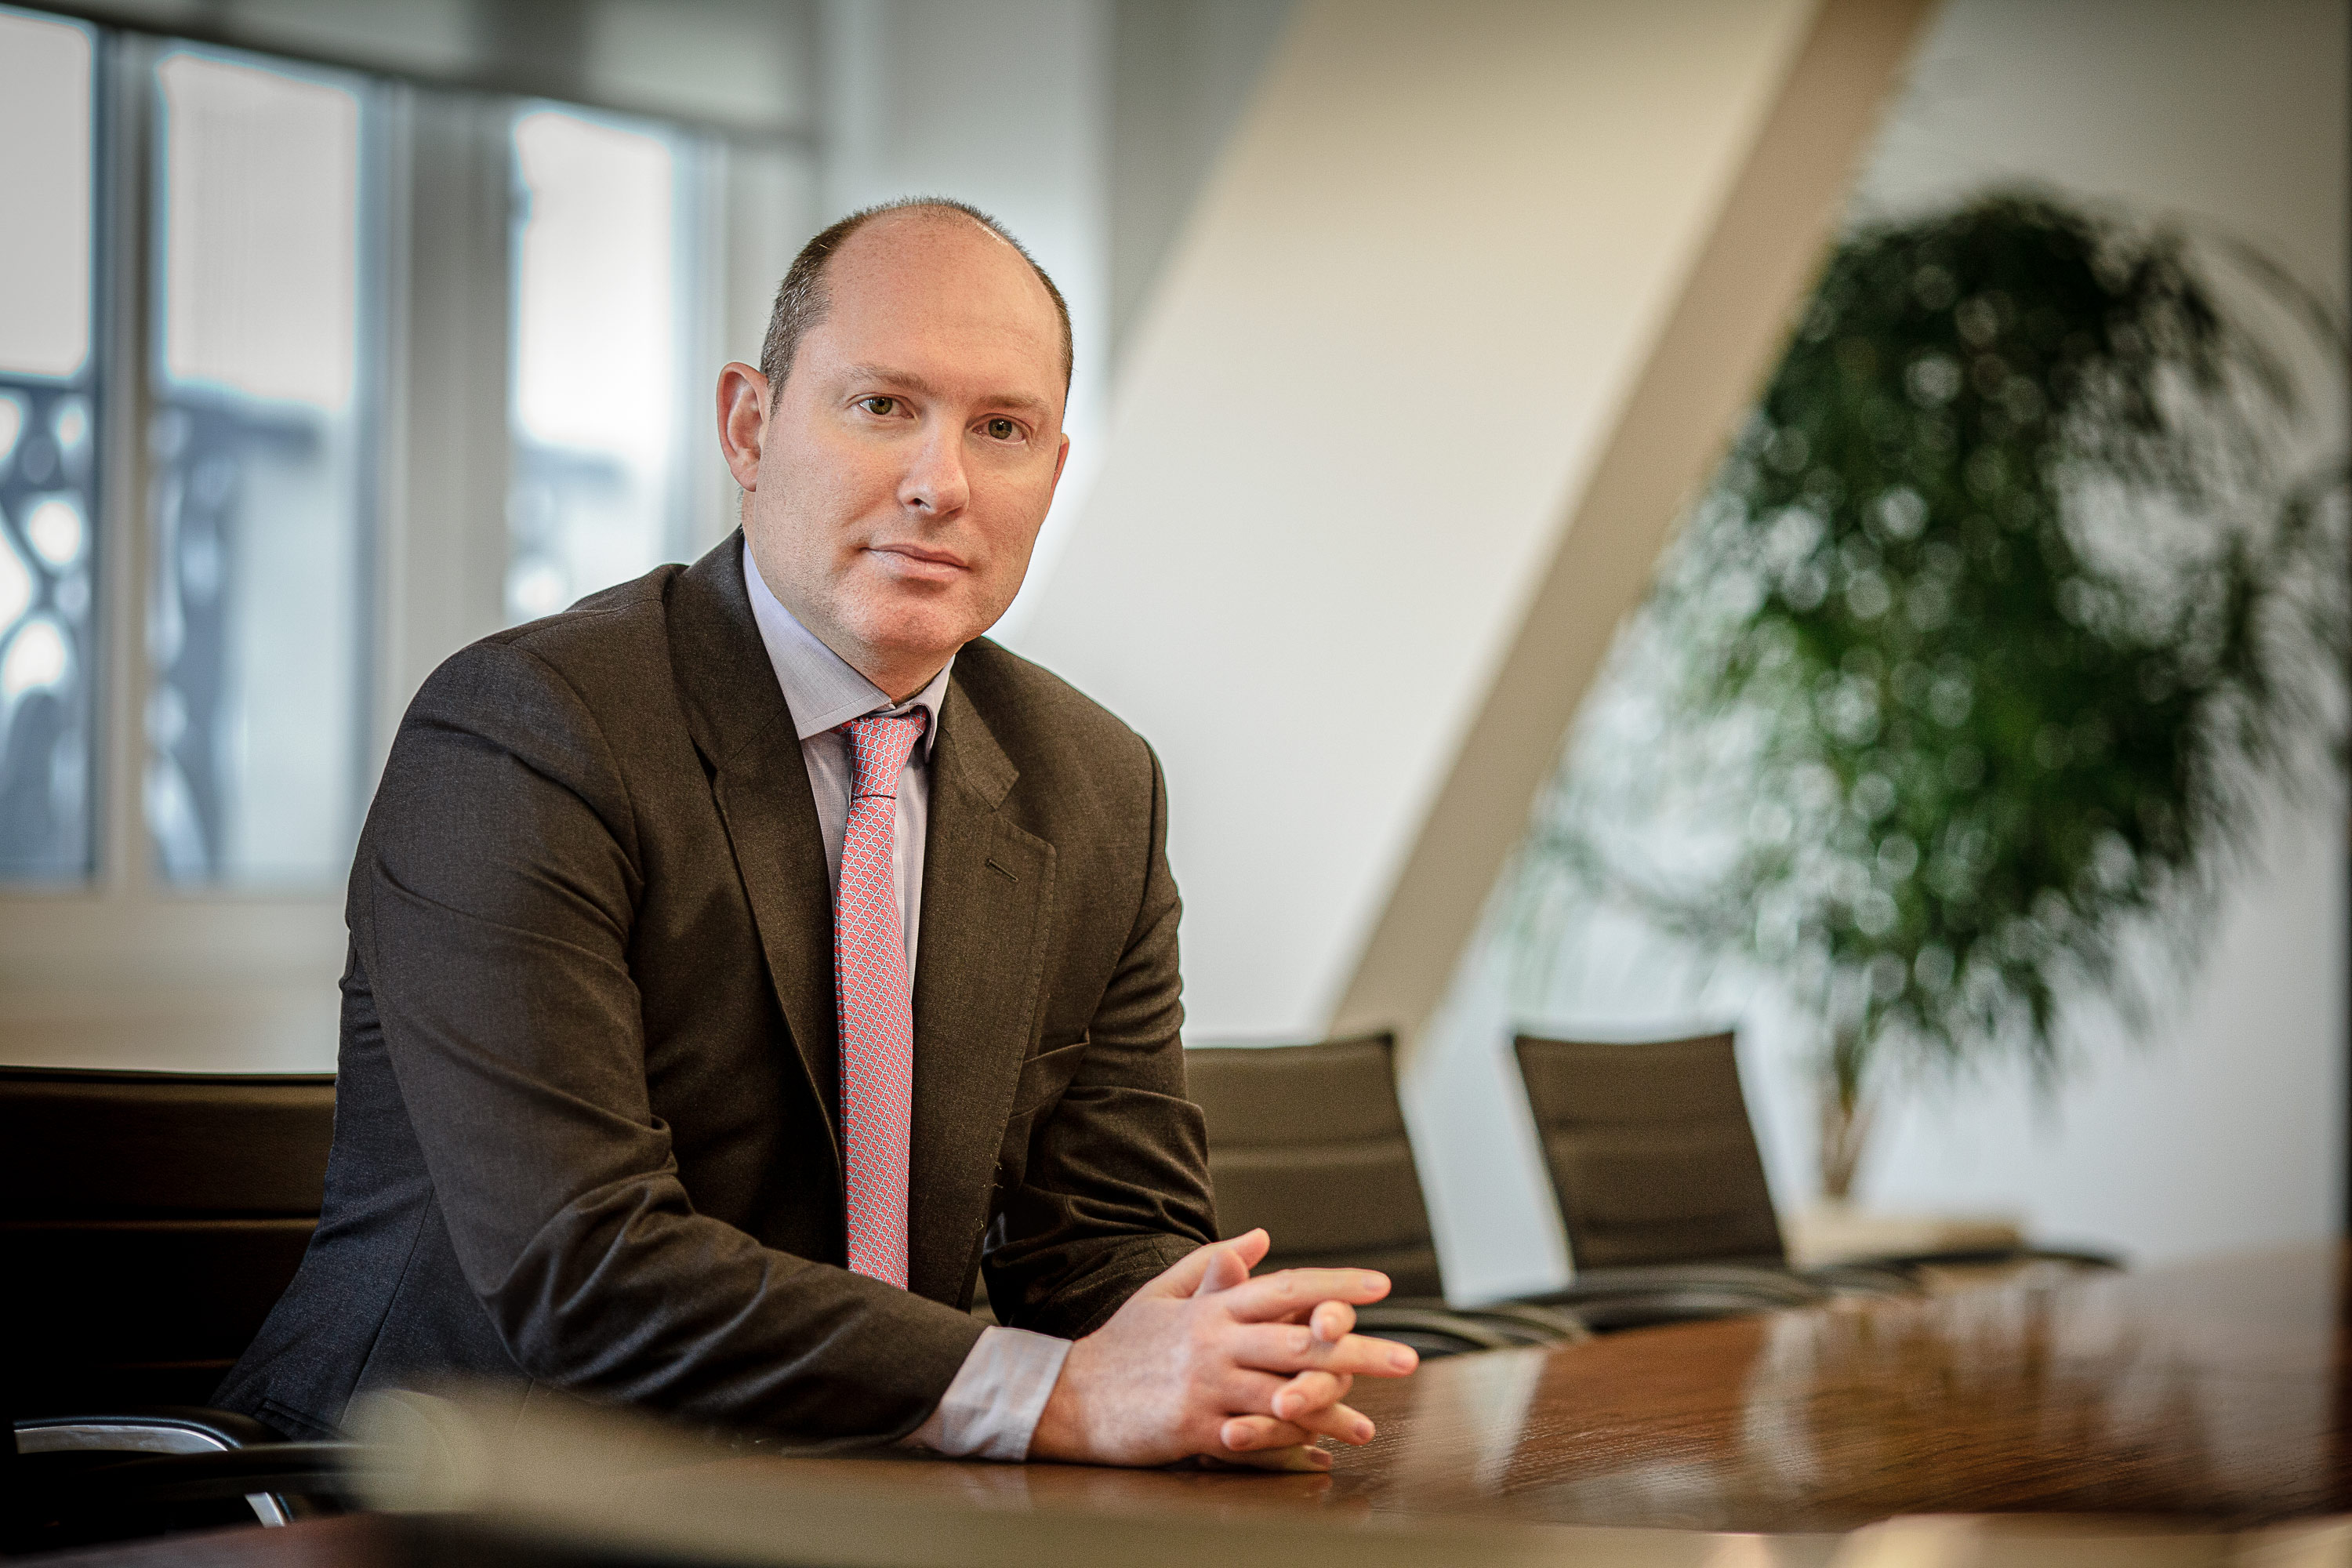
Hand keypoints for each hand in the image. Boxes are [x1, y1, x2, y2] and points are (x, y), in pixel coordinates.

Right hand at [1027, 1229, 1417, 1469]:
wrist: (1069, 1395)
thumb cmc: (1120, 1345)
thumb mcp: (1163, 1292)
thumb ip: (1214, 1263)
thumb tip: (1260, 1236)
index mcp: (1213, 1307)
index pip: (1287, 1288)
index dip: (1336, 1286)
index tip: (1381, 1286)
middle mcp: (1216, 1342)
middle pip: (1300, 1343)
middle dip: (1358, 1350)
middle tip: (1406, 1357)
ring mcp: (1207, 1386)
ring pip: (1284, 1396)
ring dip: (1334, 1410)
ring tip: (1370, 1425)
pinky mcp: (1195, 1427)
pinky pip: (1254, 1436)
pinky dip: (1290, 1443)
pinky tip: (1319, 1450)